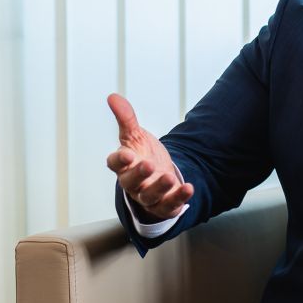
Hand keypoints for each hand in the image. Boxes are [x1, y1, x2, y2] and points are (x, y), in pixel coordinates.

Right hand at [105, 94, 192, 220]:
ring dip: (159, 188)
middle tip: (149, 165)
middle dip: (139, 174)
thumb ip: (126, 119)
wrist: (159, 178)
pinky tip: (189, 188)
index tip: (126, 154)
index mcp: (123, 165)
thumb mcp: (135, 136)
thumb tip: (112, 96)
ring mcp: (148, 195)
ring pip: (149, 196)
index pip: (115, 163)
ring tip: (169, 177)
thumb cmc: (142, 156)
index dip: (119, 160)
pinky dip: (179, 198)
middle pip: (130, 182)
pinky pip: (169, 205)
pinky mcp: (164, 205)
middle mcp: (133, 182)